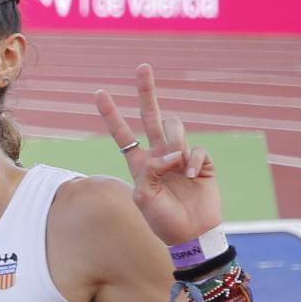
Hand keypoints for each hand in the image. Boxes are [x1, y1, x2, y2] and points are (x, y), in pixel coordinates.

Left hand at [95, 65, 220, 248]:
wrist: (191, 233)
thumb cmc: (163, 220)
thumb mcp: (144, 199)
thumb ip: (150, 173)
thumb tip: (169, 154)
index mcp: (140, 163)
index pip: (122, 134)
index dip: (111, 114)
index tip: (98, 93)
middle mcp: (159, 155)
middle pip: (151, 116)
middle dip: (147, 92)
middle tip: (142, 67)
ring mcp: (181, 156)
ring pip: (175, 128)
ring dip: (174, 145)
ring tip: (176, 170)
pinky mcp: (201, 161)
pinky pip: (196, 149)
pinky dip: (191, 162)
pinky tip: (190, 178)